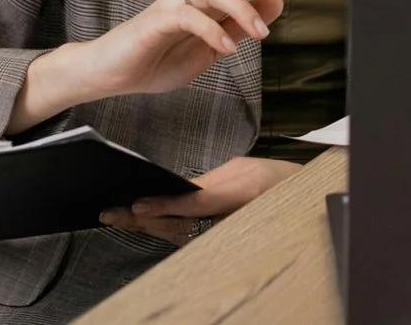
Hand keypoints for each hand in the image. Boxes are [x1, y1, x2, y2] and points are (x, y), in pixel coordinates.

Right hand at [8, 0, 319, 132]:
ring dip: (242, 6)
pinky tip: (226, 49)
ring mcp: (173, 2)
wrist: (111, 72)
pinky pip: (188, 15)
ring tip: (261, 33)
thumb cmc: (159, 57)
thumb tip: (276, 4)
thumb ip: (241, 24)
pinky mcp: (156, 20)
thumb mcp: (212, 46)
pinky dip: (212, 30)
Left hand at [100, 155, 300, 243]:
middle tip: (112, 214)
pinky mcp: (218, 239)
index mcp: (239, 194)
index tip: (139, 204)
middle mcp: (229, 217)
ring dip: (147, 226)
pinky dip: (162, 230)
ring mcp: (223, 232)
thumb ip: (212, 182)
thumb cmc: (273, 180)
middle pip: (179, 224)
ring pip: (178, 234)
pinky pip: (186, 237)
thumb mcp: (243, 170)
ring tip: (118, 217)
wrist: (297, 200)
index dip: (166, 206)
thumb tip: (180, 191)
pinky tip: (141, 224)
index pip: (196, 203)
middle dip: (144, 219)